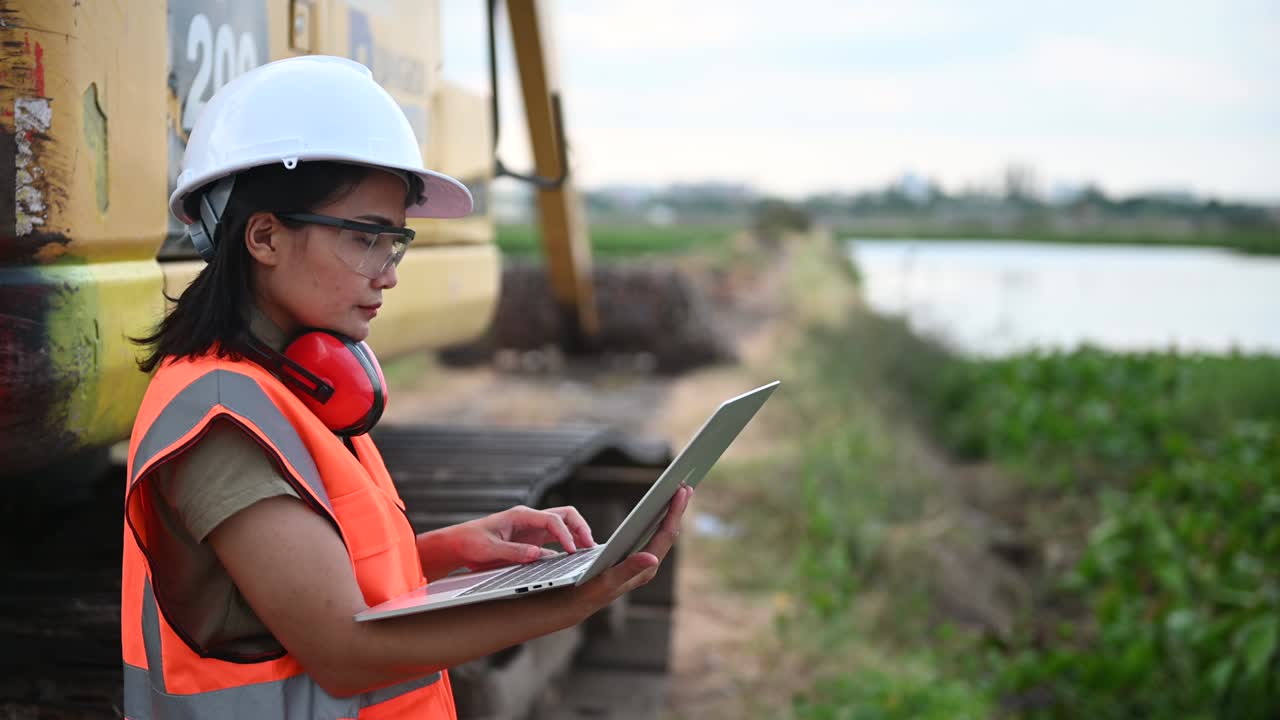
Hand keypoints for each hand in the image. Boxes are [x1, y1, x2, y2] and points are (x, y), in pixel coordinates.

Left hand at [423, 505, 595, 573]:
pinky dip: (568, 545)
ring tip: (588, 551)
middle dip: (580, 528)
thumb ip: (514, 552)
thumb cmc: (471, 542)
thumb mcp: (489, 549)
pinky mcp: (532, 540)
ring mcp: (533, 529)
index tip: (572, 551)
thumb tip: (539, 555)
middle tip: (590, 546)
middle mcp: (530, 519)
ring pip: (564, 524)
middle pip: (565, 515)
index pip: (552, 519)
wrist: (459, 544)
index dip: (565, 534)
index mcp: (521, 516)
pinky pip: (556, 538)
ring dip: (577, 534)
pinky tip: (573, 557)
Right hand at [569, 484, 692, 620]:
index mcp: (646, 568)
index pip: (666, 535)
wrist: (579, 602)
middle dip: (678, 508)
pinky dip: (660, 519)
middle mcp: (649, 565)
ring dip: (671, 513)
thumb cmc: (589, 591)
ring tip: (678, 494)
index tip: (681, 490)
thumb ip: (630, 569)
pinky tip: (659, 510)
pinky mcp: (637, 560)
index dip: (675, 512)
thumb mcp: (607, 580)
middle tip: (686, 485)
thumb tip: (652, 557)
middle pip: (669, 532)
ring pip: (664, 533)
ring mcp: (645, 562)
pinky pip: (654, 535)